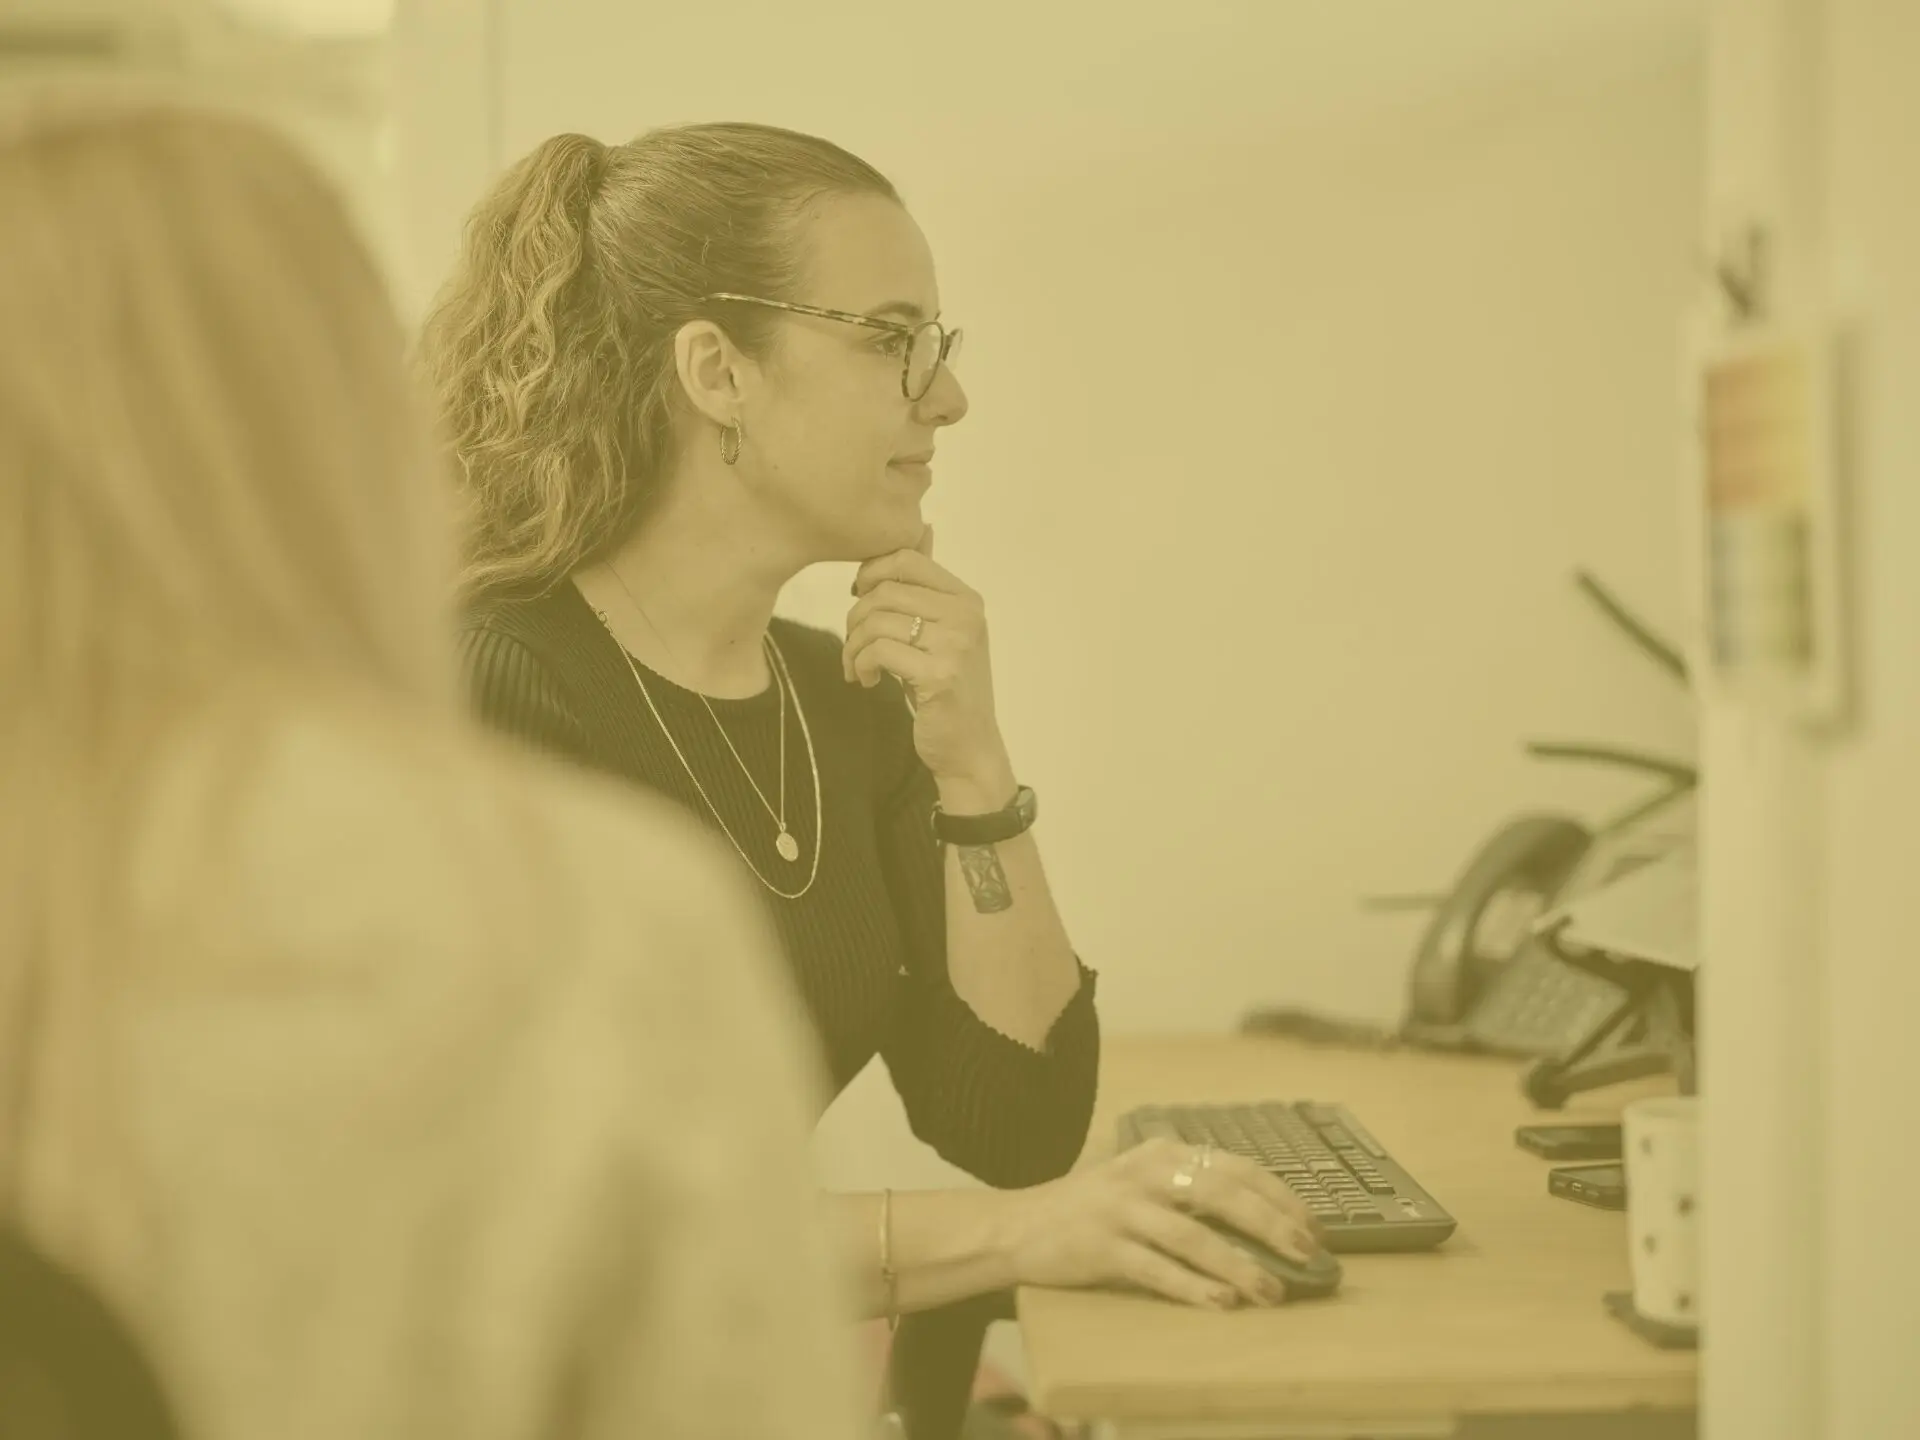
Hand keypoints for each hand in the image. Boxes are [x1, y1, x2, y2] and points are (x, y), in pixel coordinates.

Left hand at [844, 525, 1007, 786]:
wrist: (969, 746)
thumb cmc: (949, 688)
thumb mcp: (944, 630)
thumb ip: (929, 585)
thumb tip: (923, 528)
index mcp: (967, 599)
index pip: (906, 559)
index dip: (870, 573)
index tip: (859, 598)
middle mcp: (966, 616)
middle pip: (884, 590)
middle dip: (855, 617)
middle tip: (853, 645)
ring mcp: (956, 645)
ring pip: (876, 620)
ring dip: (853, 646)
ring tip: (856, 666)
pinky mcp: (940, 674)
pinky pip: (878, 650)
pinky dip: (860, 664)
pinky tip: (865, 680)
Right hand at [998, 1139, 1328, 1309]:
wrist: (1018, 1225)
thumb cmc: (1093, 1208)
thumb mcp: (1143, 1181)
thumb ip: (1192, 1190)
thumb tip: (1267, 1222)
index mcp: (1163, 1153)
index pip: (1235, 1166)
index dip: (1280, 1196)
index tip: (1314, 1226)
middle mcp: (1144, 1173)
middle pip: (1221, 1194)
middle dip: (1271, 1224)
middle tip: (1308, 1253)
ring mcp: (1120, 1210)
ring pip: (1192, 1235)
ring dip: (1238, 1265)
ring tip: (1272, 1291)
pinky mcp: (1100, 1247)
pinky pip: (1155, 1269)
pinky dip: (1191, 1287)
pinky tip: (1221, 1303)